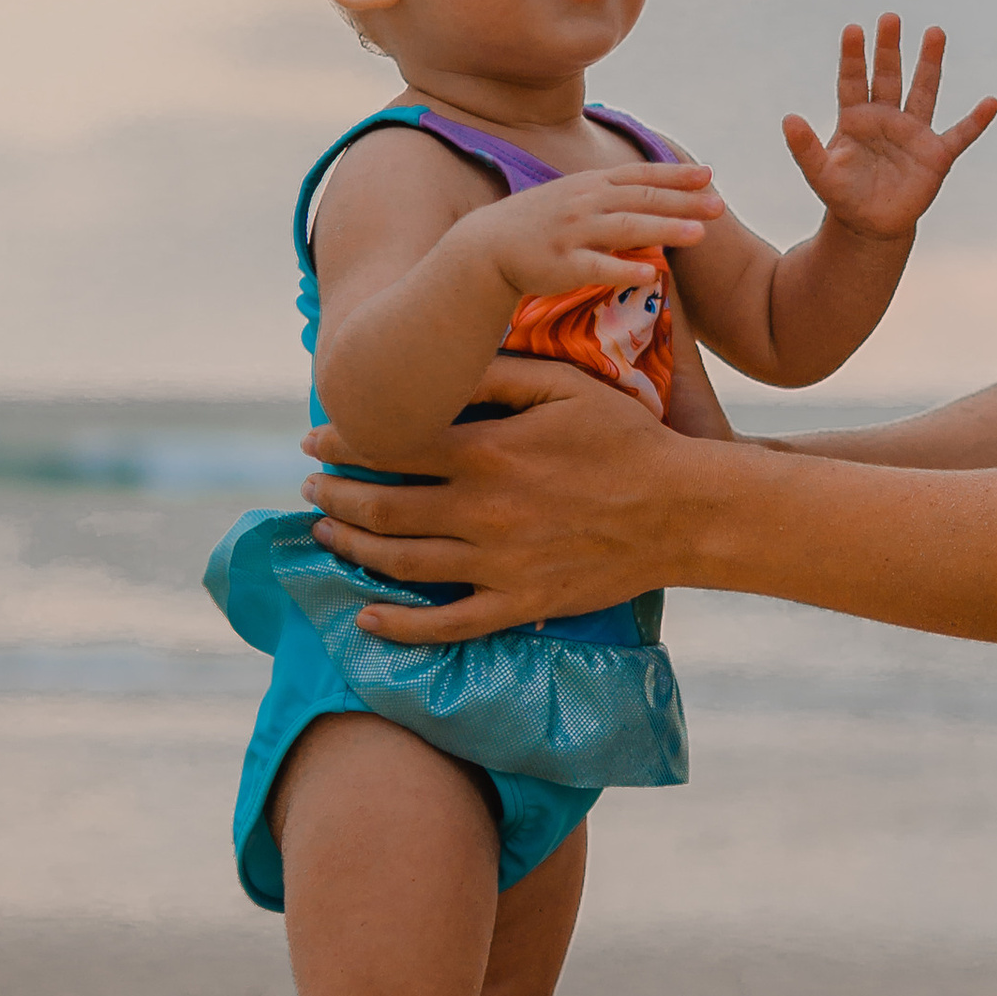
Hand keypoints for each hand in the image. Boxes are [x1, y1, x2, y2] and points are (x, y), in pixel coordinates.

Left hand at [305, 357, 688, 638]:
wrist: (685, 512)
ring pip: (401, 563)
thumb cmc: (628, 440)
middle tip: (310, 488)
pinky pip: (447, 625)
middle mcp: (482, 511)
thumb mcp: (566, 386)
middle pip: (383, 508)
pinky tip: (365, 621)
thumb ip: (498, 375)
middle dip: (334, 497)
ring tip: (325, 535)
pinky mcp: (519, 604)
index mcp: (488, 453)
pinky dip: (399, 628)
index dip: (342, 443)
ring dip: (351, 549)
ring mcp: (497, 564)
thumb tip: (437, 367)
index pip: (391, 447)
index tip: (315, 440)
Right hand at [468, 162, 722, 305]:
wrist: (486, 247)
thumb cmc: (537, 224)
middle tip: (719, 205)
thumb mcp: (572, 196)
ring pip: (625, 229)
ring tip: (699, 235)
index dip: (675, 174)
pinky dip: (625, 270)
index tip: (709, 175)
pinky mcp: (561, 265)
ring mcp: (572, 233)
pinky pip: (598, 268)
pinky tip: (652, 275)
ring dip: (664, 229)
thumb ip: (609, 193)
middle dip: (683, 201)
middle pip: (641, 199)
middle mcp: (584, 203)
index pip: (639, 176)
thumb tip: (652, 192)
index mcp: (589, 184)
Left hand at [783, 16, 996, 245]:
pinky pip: (960, 134)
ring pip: (923, 91)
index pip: (853, 80)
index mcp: (856, 118)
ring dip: (929, 64)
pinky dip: (976, 121)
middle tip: (889, 17)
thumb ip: (805, 148)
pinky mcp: (936, 155)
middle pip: (888, 76)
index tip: (852, 29)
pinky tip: (991, 102)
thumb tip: (788, 119)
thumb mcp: (820, 174)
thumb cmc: (843, 195)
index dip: (853, 56)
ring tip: (934, 32)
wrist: (871, 225)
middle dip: (888, 48)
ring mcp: (913, 134)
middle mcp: (886, 117)